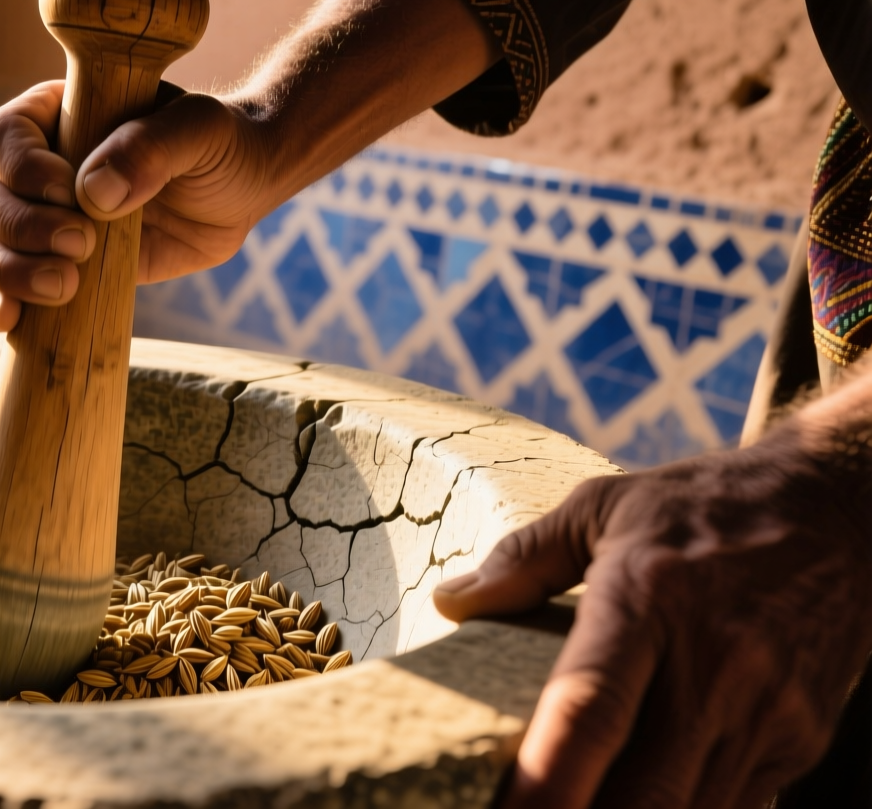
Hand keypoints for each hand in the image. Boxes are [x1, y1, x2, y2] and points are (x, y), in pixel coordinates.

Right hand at [0, 80, 276, 329]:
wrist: (242, 190)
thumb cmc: (218, 144)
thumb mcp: (198, 130)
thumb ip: (150, 149)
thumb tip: (94, 193)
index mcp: (57, 116)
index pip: (4, 137)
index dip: (21, 167)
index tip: (66, 190)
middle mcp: (36, 167)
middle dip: (22, 227)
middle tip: (80, 244)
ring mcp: (43, 220)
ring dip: (10, 271)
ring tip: (62, 286)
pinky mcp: (57, 266)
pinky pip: (7, 287)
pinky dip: (0, 303)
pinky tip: (12, 319)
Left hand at [434, 421, 871, 807]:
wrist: (846, 512)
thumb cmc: (707, 507)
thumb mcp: (607, 506)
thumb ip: (525, 558)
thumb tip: (452, 601)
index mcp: (649, 601)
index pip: (590, 709)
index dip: (545, 777)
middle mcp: (714, 665)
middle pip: (641, 793)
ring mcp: (766, 712)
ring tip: (575, 808)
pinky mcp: (799, 741)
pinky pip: (733, 808)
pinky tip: (640, 802)